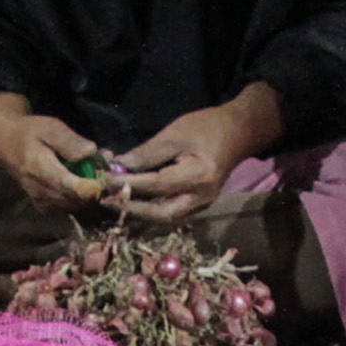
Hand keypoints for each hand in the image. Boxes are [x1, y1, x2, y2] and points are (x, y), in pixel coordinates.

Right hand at [0, 94, 104, 214]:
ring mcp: (44, 203)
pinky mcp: (46, 208)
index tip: (112, 178)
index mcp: (41, 171)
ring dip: (91, 189)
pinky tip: (81, 177)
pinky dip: (82, 194)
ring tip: (92, 168)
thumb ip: (70, 142)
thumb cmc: (30, 133)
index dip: (96, 186)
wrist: (6, 144)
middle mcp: (42, 193)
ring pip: (79, 204)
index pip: (74, 188)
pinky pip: (72, 205)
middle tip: (106, 165)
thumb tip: (91, 152)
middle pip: (81, 199)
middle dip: (98, 184)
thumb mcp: (51, 128)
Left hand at [107, 85, 283, 226]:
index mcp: (197, 177)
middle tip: (109, 202)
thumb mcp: (175, 133)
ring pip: (166, 217)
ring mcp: (202, 203)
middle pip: (162, 214)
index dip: (129, 184)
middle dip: (133, 210)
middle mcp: (201, 197)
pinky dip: (152, 211)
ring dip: (141, 214)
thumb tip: (120, 165)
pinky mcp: (199, 203)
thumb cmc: (207, 128)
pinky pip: (172, 212)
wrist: (239, 132)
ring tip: (117, 205)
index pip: (156, 185)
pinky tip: (135, 204)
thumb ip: (148, 153)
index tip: (107, 181)